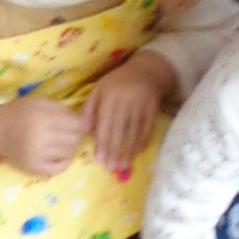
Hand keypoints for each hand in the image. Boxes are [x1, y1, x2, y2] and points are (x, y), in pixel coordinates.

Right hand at [0, 95, 88, 176]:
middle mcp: (41, 138)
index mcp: (43, 119)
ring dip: (69, 147)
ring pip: (68, 153)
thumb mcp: (41, 103)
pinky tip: (59, 154)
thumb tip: (83, 121)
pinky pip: (58, 169)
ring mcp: (37, 155)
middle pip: (73, 139)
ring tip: (62, 141)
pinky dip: (64, 162)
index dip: (81, 124)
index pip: (75, 125)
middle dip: (75, 135)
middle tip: (69, 132)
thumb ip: (62, 110)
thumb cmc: (21, 113)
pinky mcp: (33, 168)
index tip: (79, 123)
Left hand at [83, 50, 171, 167]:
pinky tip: (138, 152)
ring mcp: (142, 103)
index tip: (100, 159)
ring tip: (124, 165)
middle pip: (120, 129)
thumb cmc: (117, 83)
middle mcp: (126, 99)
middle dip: (115, 150)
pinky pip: (148, 127)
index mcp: (110, 95)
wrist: (146, 70)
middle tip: (112, 167)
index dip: (102, 142)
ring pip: (134, 130)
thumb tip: (83, 133)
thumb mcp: (99, 90)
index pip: (105, 123)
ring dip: (129, 150)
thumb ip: (89, 110)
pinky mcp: (154, 107)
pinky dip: (143, 141)